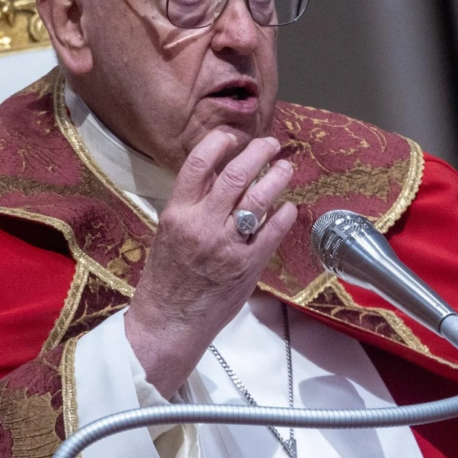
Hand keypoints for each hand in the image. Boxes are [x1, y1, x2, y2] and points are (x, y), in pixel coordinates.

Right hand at [124, 130, 297, 397]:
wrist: (169, 321)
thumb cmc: (167, 276)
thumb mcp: (169, 231)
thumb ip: (192, 203)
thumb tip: (220, 172)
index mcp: (177, 212)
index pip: (199, 164)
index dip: (220, 143)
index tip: (234, 136)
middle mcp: (202, 224)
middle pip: (236, 175)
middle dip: (258, 153)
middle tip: (271, 144)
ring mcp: (226, 245)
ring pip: (258, 199)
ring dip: (277, 178)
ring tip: (286, 168)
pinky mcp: (247, 265)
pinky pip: (272, 232)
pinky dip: (284, 215)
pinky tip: (289, 207)